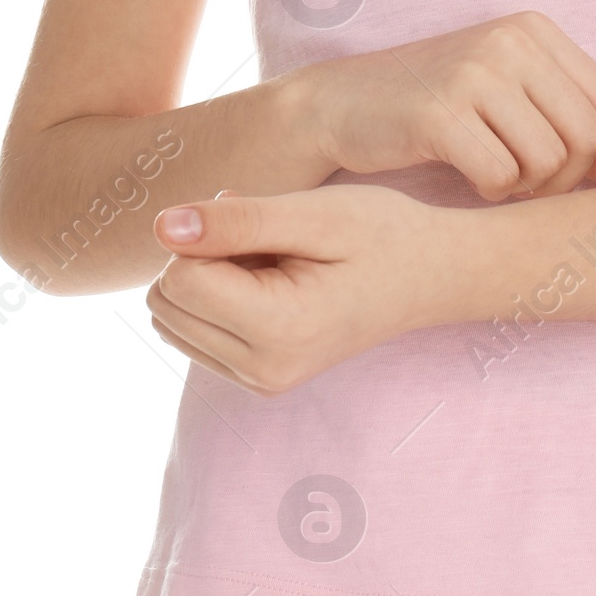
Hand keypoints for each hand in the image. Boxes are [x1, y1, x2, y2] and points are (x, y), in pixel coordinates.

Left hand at [146, 184, 455, 393]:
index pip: (178, 276)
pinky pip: (193, 332)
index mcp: (278, 330)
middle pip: (166, 301)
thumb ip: (236, 221)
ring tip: (271, 257)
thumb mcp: (315, 213)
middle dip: (201, 256)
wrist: (433, 275)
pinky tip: (269, 278)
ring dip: (206, 276)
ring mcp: (260, 381)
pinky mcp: (258, 379)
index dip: (208, 233)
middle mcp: (263, 370)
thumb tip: (162, 227)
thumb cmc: (383, 234)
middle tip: (267, 237)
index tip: (260, 221)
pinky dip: (217, 297)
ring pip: (172, 317)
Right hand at [301, 11, 595, 202]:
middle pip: (586, 137)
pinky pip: (501, 176)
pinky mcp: (442, 112)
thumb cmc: (434, 107)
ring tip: (496, 176)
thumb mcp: (505, 91)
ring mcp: (475, 73)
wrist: (340, 105)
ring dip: (527, 188)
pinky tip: (467, 176)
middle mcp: (510, 42)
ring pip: (549, 161)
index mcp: (535, 31)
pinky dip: (491, 190)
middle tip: (532, 188)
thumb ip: (566, 114)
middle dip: (569, 180)